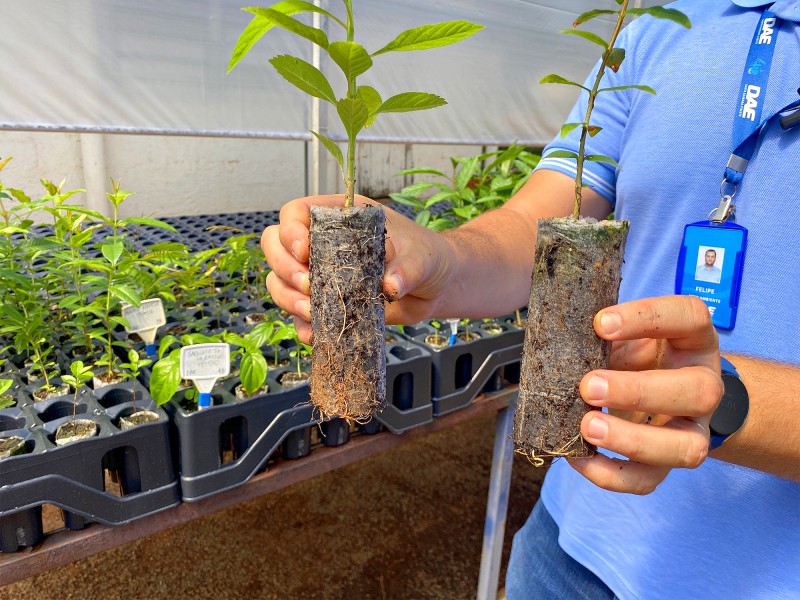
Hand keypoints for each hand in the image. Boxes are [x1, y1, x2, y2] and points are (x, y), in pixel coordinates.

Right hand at [261, 194, 453, 342]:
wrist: (436, 288)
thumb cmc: (426, 257)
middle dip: (285, 267)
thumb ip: (408, 267)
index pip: (296, 213)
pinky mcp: (326, 304)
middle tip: (309, 285)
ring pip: (280, 281)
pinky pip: (299, 315)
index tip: (305, 251)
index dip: (291, 230)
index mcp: (340, 217)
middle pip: (276, 245)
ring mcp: (320, 275)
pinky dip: (302, 325)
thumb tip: (391, 284)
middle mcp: (322, 243)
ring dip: (288, 297)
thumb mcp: (422, 257)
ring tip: (313, 310)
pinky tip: (316, 333)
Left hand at [568, 295, 722, 494]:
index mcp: (694, 340)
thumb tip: (561, 344)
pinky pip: (648, 480)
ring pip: (686, 448)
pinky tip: (578, 457)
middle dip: (638, 391)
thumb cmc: (636, 354)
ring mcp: (693, 429)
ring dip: (632, 440)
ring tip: (587, 427)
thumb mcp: (625, 335)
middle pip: (698, 392)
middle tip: (588, 386)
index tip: (600, 323)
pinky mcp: (667, 462)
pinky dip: (610, 474)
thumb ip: (604, 337)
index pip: (690, 317)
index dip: (647, 318)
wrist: (657, 388)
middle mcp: (704, 385)